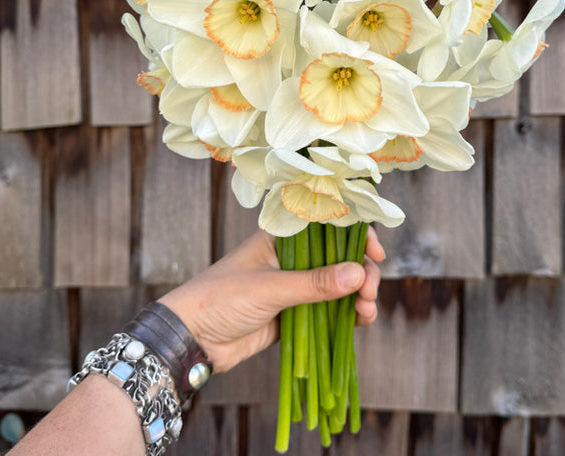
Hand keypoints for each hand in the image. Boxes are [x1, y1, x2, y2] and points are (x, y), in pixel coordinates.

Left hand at [158, 228, 384, 372]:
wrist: (190, 339)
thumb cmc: (221, 299)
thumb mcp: (269, 288)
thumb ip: (314, 283)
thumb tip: (357, 274)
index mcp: (282, 237)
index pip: (327, 225)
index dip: (355, 234)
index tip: (374, 252)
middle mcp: (292, 258)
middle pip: (339, 257)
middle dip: (360, 271)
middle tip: (368, 291)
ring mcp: (294, 286)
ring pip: (337, 284)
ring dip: (357, 294)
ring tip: (366, 311)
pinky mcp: (293, 314)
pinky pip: (328, 310)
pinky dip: (346, 315)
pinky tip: (359, 322)